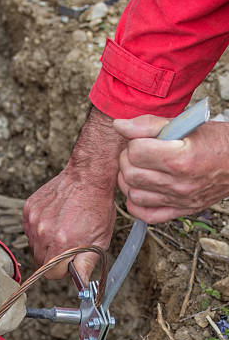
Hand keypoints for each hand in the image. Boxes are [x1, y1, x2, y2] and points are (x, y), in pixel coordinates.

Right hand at [23, 107, 124, 283]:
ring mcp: (34, 220)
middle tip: (68, 243)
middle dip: (54, 258)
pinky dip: (40, 228)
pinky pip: (30, 230)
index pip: (51, 274)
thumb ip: (85, 265)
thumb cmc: (97, 208)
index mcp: (62, 243)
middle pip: (40, 262)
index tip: (70, 261)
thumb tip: (79, 285)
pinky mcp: (28, 209)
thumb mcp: (99, 240)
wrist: (88, 177)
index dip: (62, 270)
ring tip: (63, 227)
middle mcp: (44, 232)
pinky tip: (55, 217)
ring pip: (34, 245)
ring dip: (46, 242)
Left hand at [114, 115, 228, 222]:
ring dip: (129, 180)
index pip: (136, 151)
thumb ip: (151, 124)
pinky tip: (141, 189)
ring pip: (133, 194)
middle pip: (131, 173)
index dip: (134, 141)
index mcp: (181, 158)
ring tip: (139, 168)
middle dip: (127, 159)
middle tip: (137, 152)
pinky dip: (136, 203)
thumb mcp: (187, 125)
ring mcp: (179, 200)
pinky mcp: (180, 210)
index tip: (140, 139)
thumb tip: (120, 126)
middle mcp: (179, 183)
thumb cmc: (219, 143)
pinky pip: (145, 214)